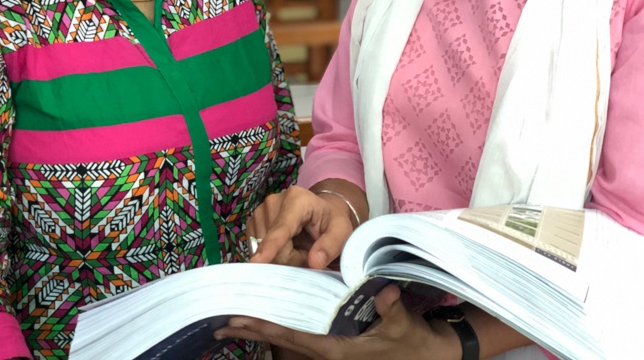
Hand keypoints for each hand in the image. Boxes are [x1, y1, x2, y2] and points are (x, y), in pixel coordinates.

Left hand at [215, 283, 461, 359]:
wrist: (424, 354)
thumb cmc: (409, 339)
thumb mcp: (402, 323)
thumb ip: (390, 307)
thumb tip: (384, 289)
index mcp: (335, 346)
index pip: (292, 335)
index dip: (265, 327)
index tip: (238, 320)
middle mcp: (325, 350)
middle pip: (281, 339)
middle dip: (252, 330)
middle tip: (220, 323)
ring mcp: (326, 348)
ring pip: (286, 338)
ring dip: (261, 329)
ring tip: (231, 323)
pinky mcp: (330, 343)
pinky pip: (297, 335)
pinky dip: (278, 327)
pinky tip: (264, 320)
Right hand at [247, 185, 357, 268]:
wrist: (320, 213)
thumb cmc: (331, 222)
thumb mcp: (342, 232)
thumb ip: (331, 245)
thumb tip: (314, 262)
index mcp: (297, 199)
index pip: (282, 228)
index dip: (270, 246)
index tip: (257, 261)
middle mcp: (273, 201)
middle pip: (274, 245)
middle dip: (291, 258)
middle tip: (308, 253)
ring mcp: (260, 211)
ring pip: (263, 250)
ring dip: (282, 257)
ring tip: (297, 247)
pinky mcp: (253, 223)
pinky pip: (257, 249)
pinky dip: (272, 254)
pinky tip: (284, 246)